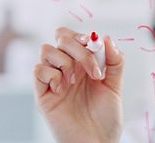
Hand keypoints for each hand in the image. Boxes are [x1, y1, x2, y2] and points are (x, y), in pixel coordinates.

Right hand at [33, 27, 125, 142]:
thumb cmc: (106, 118)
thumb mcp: (116, 86)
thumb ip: (115, 61)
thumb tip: (106, 38)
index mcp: (83, 64)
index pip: (75, 36)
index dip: (84, 36)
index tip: (97, 47)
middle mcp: (67, 69)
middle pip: (60, 37)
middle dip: (78, 48)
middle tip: (92, 70)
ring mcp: (53, 80)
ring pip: (46, 49)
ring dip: (65, 60)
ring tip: (75, 80)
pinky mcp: (43, 94)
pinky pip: (38, 70)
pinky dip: (52, 74)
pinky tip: (62, 89)